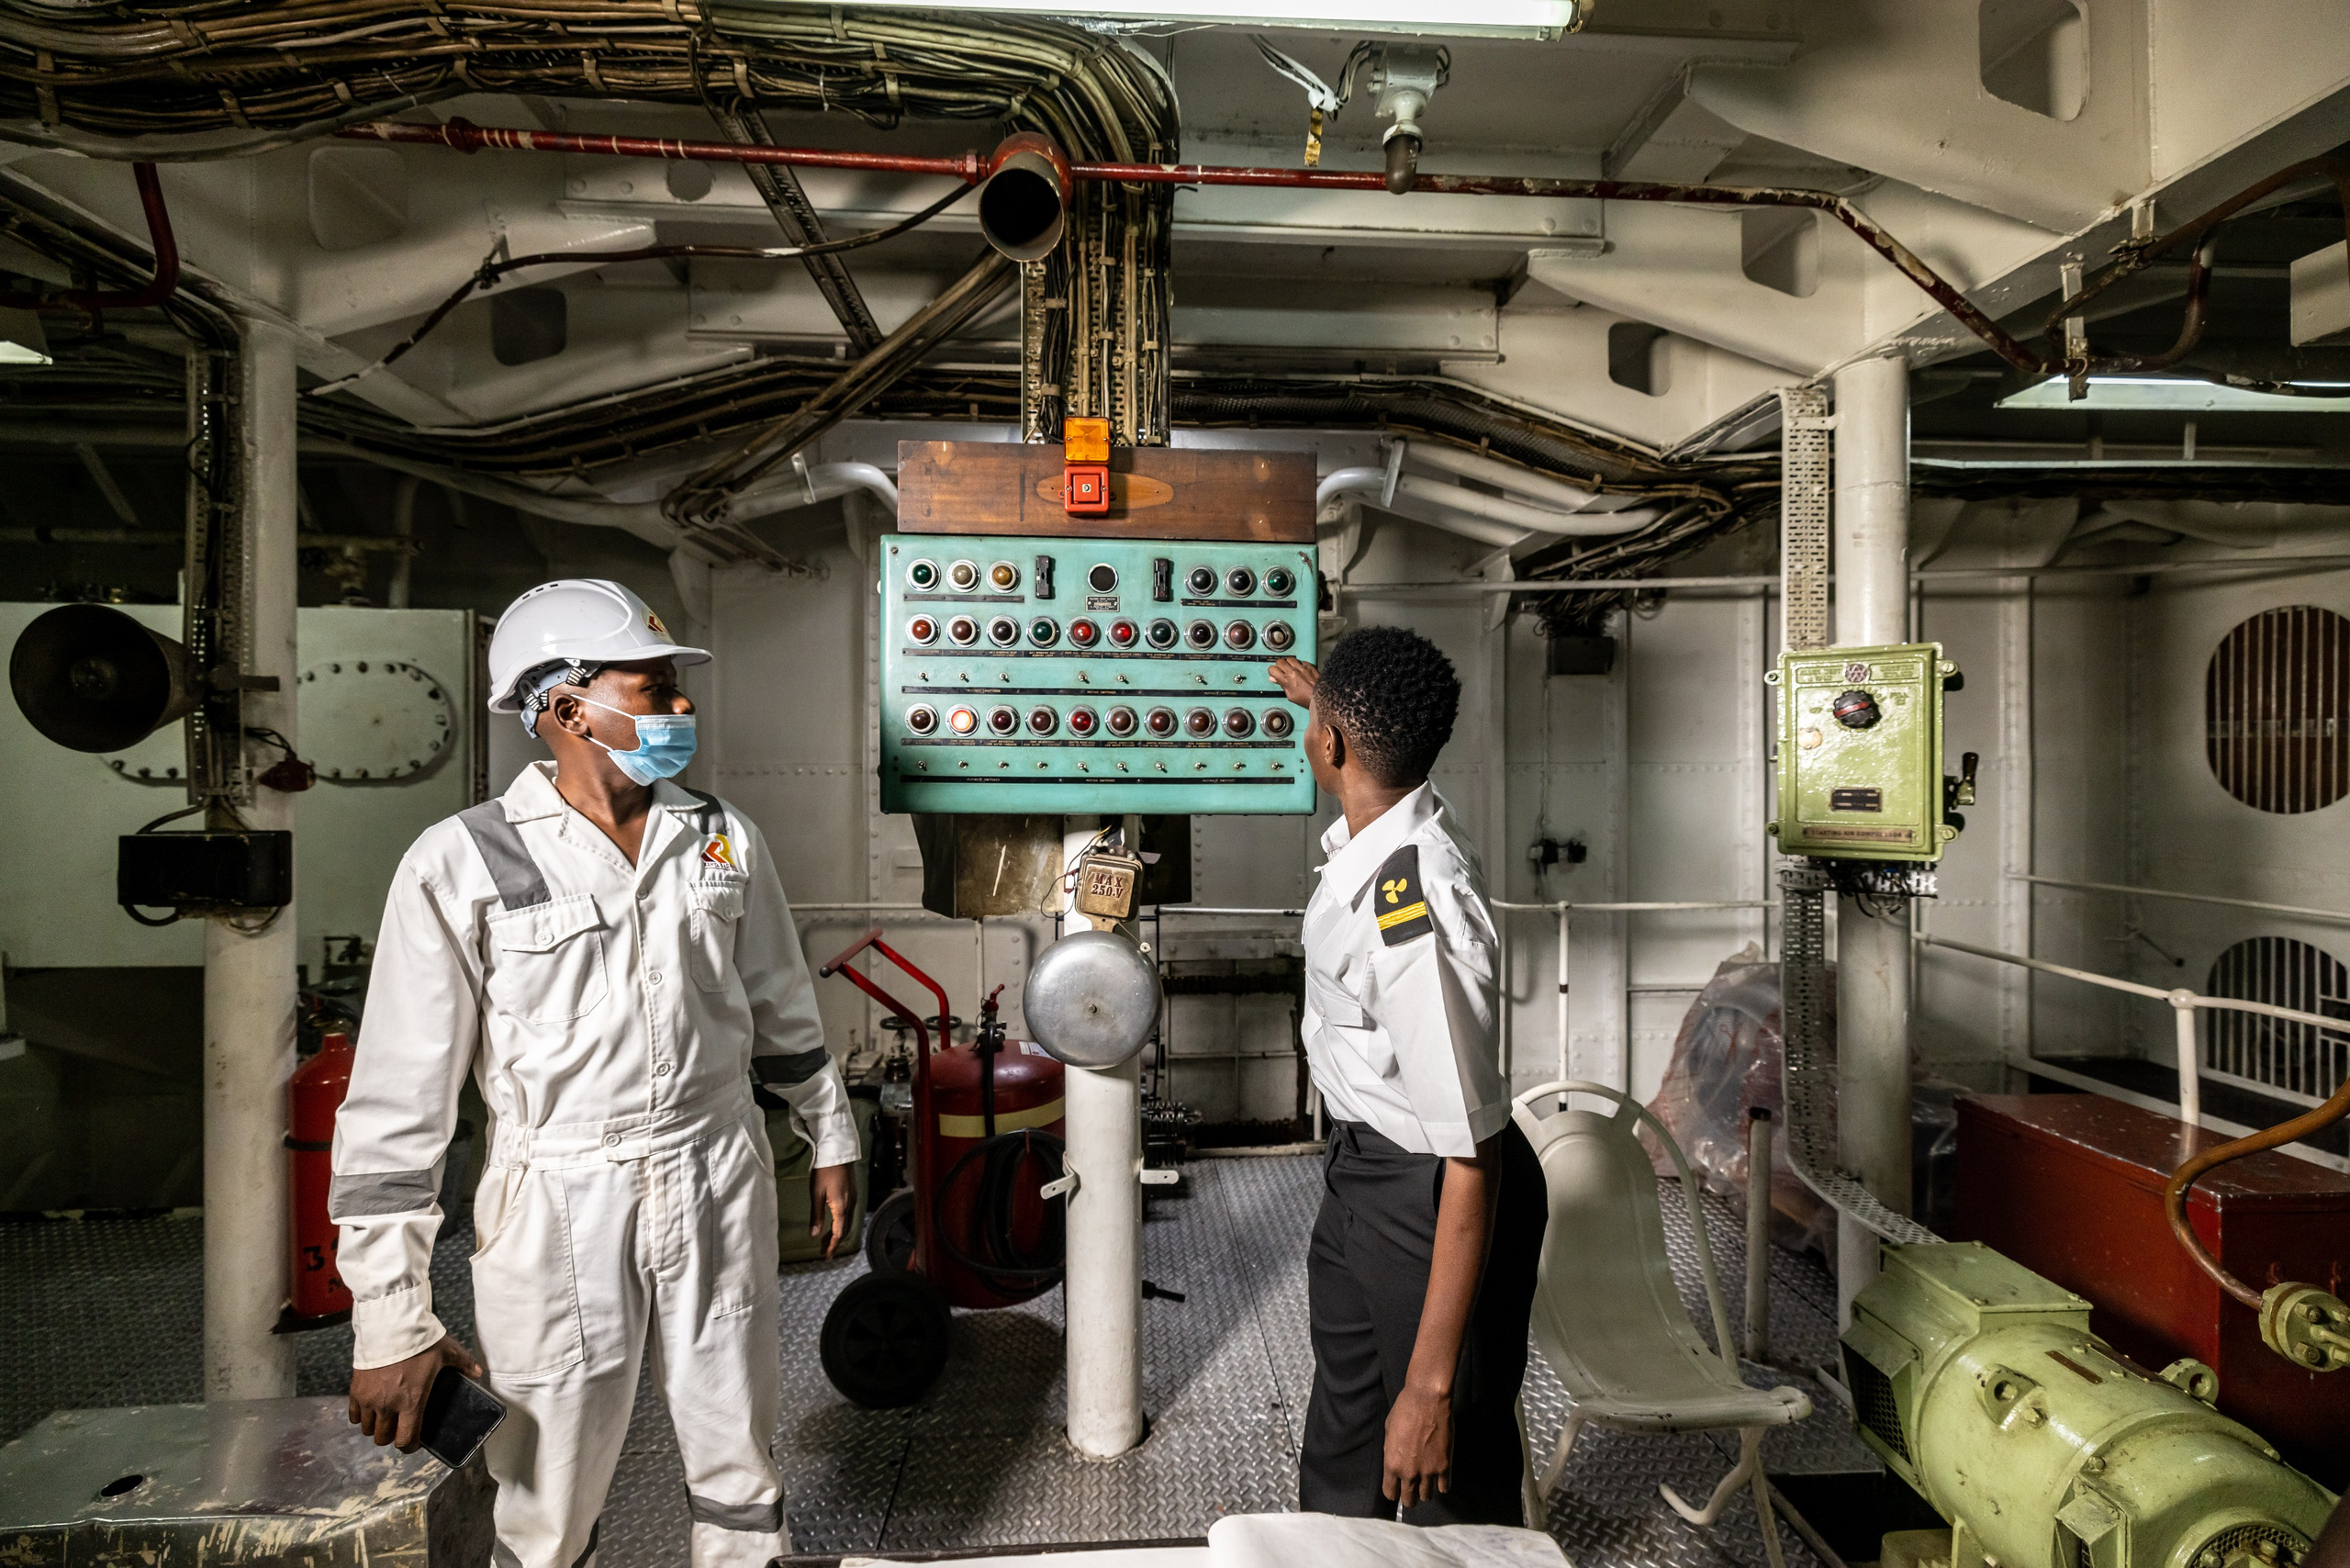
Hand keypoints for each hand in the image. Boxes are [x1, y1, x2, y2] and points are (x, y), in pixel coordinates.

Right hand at [348, 1334, 482, 1452]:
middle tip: (398, 1427)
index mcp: (411, 1402)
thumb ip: (463, 1364)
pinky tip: (370, 1408)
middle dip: (391, 1437)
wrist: (390, 1327)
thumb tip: (478, 1372)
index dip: (410, 1446)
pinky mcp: (355, 1391)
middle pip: (383, 1438)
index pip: (406, 1440)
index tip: (413, 1443)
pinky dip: (360, 1416)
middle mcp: (388, 1406)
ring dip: (375, 1427)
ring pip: (367, 1429)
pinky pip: (353, 1416)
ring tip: (384, 1417)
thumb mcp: (446, 1352)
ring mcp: (369, 1400)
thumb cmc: (420, 1341)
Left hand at [809, 1162, 854, 1257]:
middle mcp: (850, 1206)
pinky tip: (833, 1223)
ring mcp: (853, 1200)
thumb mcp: (816, 1193)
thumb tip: (814, 1234)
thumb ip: (816, 1215)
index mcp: (841, 1208)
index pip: (838, 1233)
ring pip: (847, 1222)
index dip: (832, 1246)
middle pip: (845, 1230)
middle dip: (834, 1241)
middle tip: (823, 1250)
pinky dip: (841, 1223)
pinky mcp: (852, 1194)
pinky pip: (849, 1215)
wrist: (838, 1153)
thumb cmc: (824, 1172)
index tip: (826, 1256)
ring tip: (825, 1239)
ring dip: (837, 1233)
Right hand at [1269, 656, 1318, 707]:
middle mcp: (1293, 672)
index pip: (1272, 669)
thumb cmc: (1306, 699)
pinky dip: (1299, 664)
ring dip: (1289, 663)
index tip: (1275, 674)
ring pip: (1290, 659)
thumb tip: (1273, 679)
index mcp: (1286, 680)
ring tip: (1291, 669)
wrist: (1320, 697)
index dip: (1272, 672)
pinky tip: (1301, 670)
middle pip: (1280, 661)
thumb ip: (1281, 685)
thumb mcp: (1290, 696)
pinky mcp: (1309, 666)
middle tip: (1282, 671)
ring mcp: (1302, 668)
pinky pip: (1301, 661)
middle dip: (1279, 666)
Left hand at [1382, 1382, 1453, 1509]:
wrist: (1427, 1400)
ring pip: (1426, 1497)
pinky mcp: (1445, 1467)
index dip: (1394, 1492)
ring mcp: (1428, 1472)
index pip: (1390, 1493)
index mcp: (1391, 1464)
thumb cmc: (1404, 1410)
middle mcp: (1408, 1473)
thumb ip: (1391, 1452)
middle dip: (1409, 1497)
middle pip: (1408, 1500)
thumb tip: (1396, 1461)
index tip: (1397, 1488)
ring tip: (1427, 1483)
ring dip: (1426, 1492)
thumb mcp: (1388, 1431)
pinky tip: (1441, 1478)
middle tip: (1413, 1490)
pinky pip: (1444, 1488)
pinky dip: (1442, 1485)